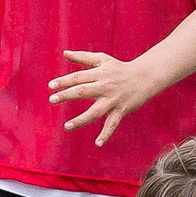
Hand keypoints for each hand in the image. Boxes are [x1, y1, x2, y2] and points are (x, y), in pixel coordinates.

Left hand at [47, 50, 163, 145]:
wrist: (145, 77)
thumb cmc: (120, 68)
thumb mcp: (102, 59)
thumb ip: (83, 57)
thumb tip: (65, 53)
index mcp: (99, 74)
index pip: (78, 77)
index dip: (64, 81)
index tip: (51, 86)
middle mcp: (105, 86)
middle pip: (83, 91)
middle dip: (67, 95)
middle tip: (52, 100)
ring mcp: (113, 100)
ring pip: (95, 111)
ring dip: (81, 119)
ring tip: (67, 126)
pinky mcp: (121, 110)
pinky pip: (112, 123)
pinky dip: (106, 134)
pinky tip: (98, 143)